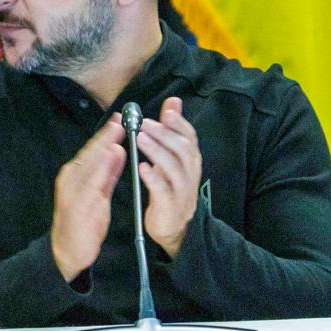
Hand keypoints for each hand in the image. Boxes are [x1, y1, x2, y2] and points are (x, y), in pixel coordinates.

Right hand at [51, 114, 127, 281]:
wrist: (68, 250)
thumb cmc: (83, 222)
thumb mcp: (97, 195)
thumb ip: (106, 173)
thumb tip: (118, 151)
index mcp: (74, 176)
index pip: (91, 151)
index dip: (104, 135)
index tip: (117, 120)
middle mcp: (71, 179)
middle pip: (90, 153)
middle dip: (105, 136)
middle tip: (120, 119)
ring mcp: (73, 191)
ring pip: (90, 164)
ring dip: (103, 146)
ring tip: (117, 132)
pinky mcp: (79, 204)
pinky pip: (93, 182)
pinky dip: (103, 167)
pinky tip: (112, 156)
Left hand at [137, 96, 201, 258]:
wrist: (173, 228)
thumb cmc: (169, 188)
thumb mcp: (172, 159)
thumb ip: (171, 131)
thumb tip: (173, 102)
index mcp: (190, 162)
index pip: (190, 138)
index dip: (180, 123)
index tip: (168, 110)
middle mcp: (190, 174)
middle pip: (182, 150)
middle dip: (164, 135)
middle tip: (144, 123)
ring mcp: (182, 191)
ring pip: (174, 169)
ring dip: (156, 151)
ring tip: (140, 138)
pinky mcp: (170, 207)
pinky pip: (163, 191)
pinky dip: (154, 178)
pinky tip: (142, 167)